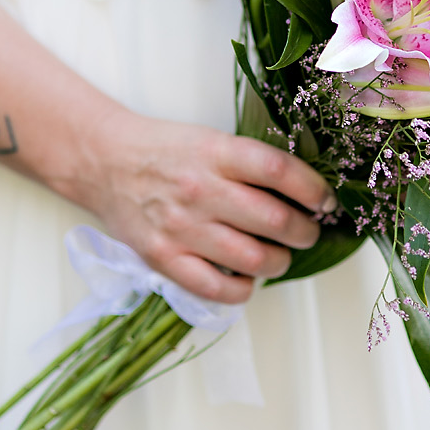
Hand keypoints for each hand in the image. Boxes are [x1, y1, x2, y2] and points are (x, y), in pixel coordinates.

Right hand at [81, 111, 336, 303]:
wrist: (105, 162)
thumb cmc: (167, 150)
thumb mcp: (211, 140)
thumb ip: (251, 164)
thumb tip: (305, 193)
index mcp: (216, 153)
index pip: (279, 171)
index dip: (313, 189)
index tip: (325, 201)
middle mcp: (201, 190)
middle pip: (274, 220)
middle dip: (304, 231)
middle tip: (308, 231)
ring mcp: (181, 227)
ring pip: (253, 258)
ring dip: (279, 261)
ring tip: (280, 255)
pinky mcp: (164, 258)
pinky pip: (217, 288)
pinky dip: (242, 289)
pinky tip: (247, 277)